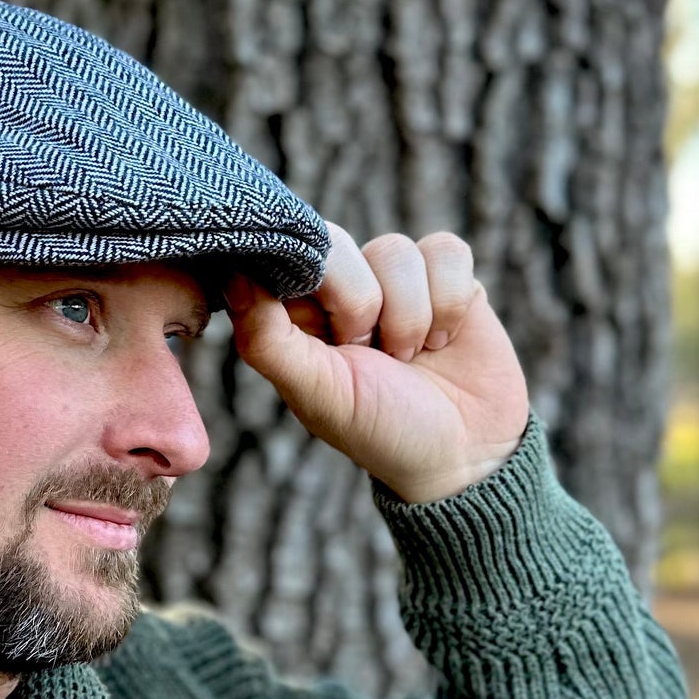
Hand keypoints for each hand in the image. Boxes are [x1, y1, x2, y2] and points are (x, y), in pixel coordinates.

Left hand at [224, 224, 530, 503]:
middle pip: (336, 243)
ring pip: (394, 249)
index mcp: (296, 314)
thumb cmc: (379, 430)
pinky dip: (449, 303)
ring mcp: (393, 278)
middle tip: (367, 352)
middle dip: (359, 306)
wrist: (465, 455)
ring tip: (408, 356)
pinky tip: (443, 340)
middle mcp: (340, 288)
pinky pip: (446, 250)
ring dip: (408, 315)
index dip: (306, 284)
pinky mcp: (446, 275)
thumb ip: (268, 340)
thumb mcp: (317, 393)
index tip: (328, 333)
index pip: (281, 256)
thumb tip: (233, 277)